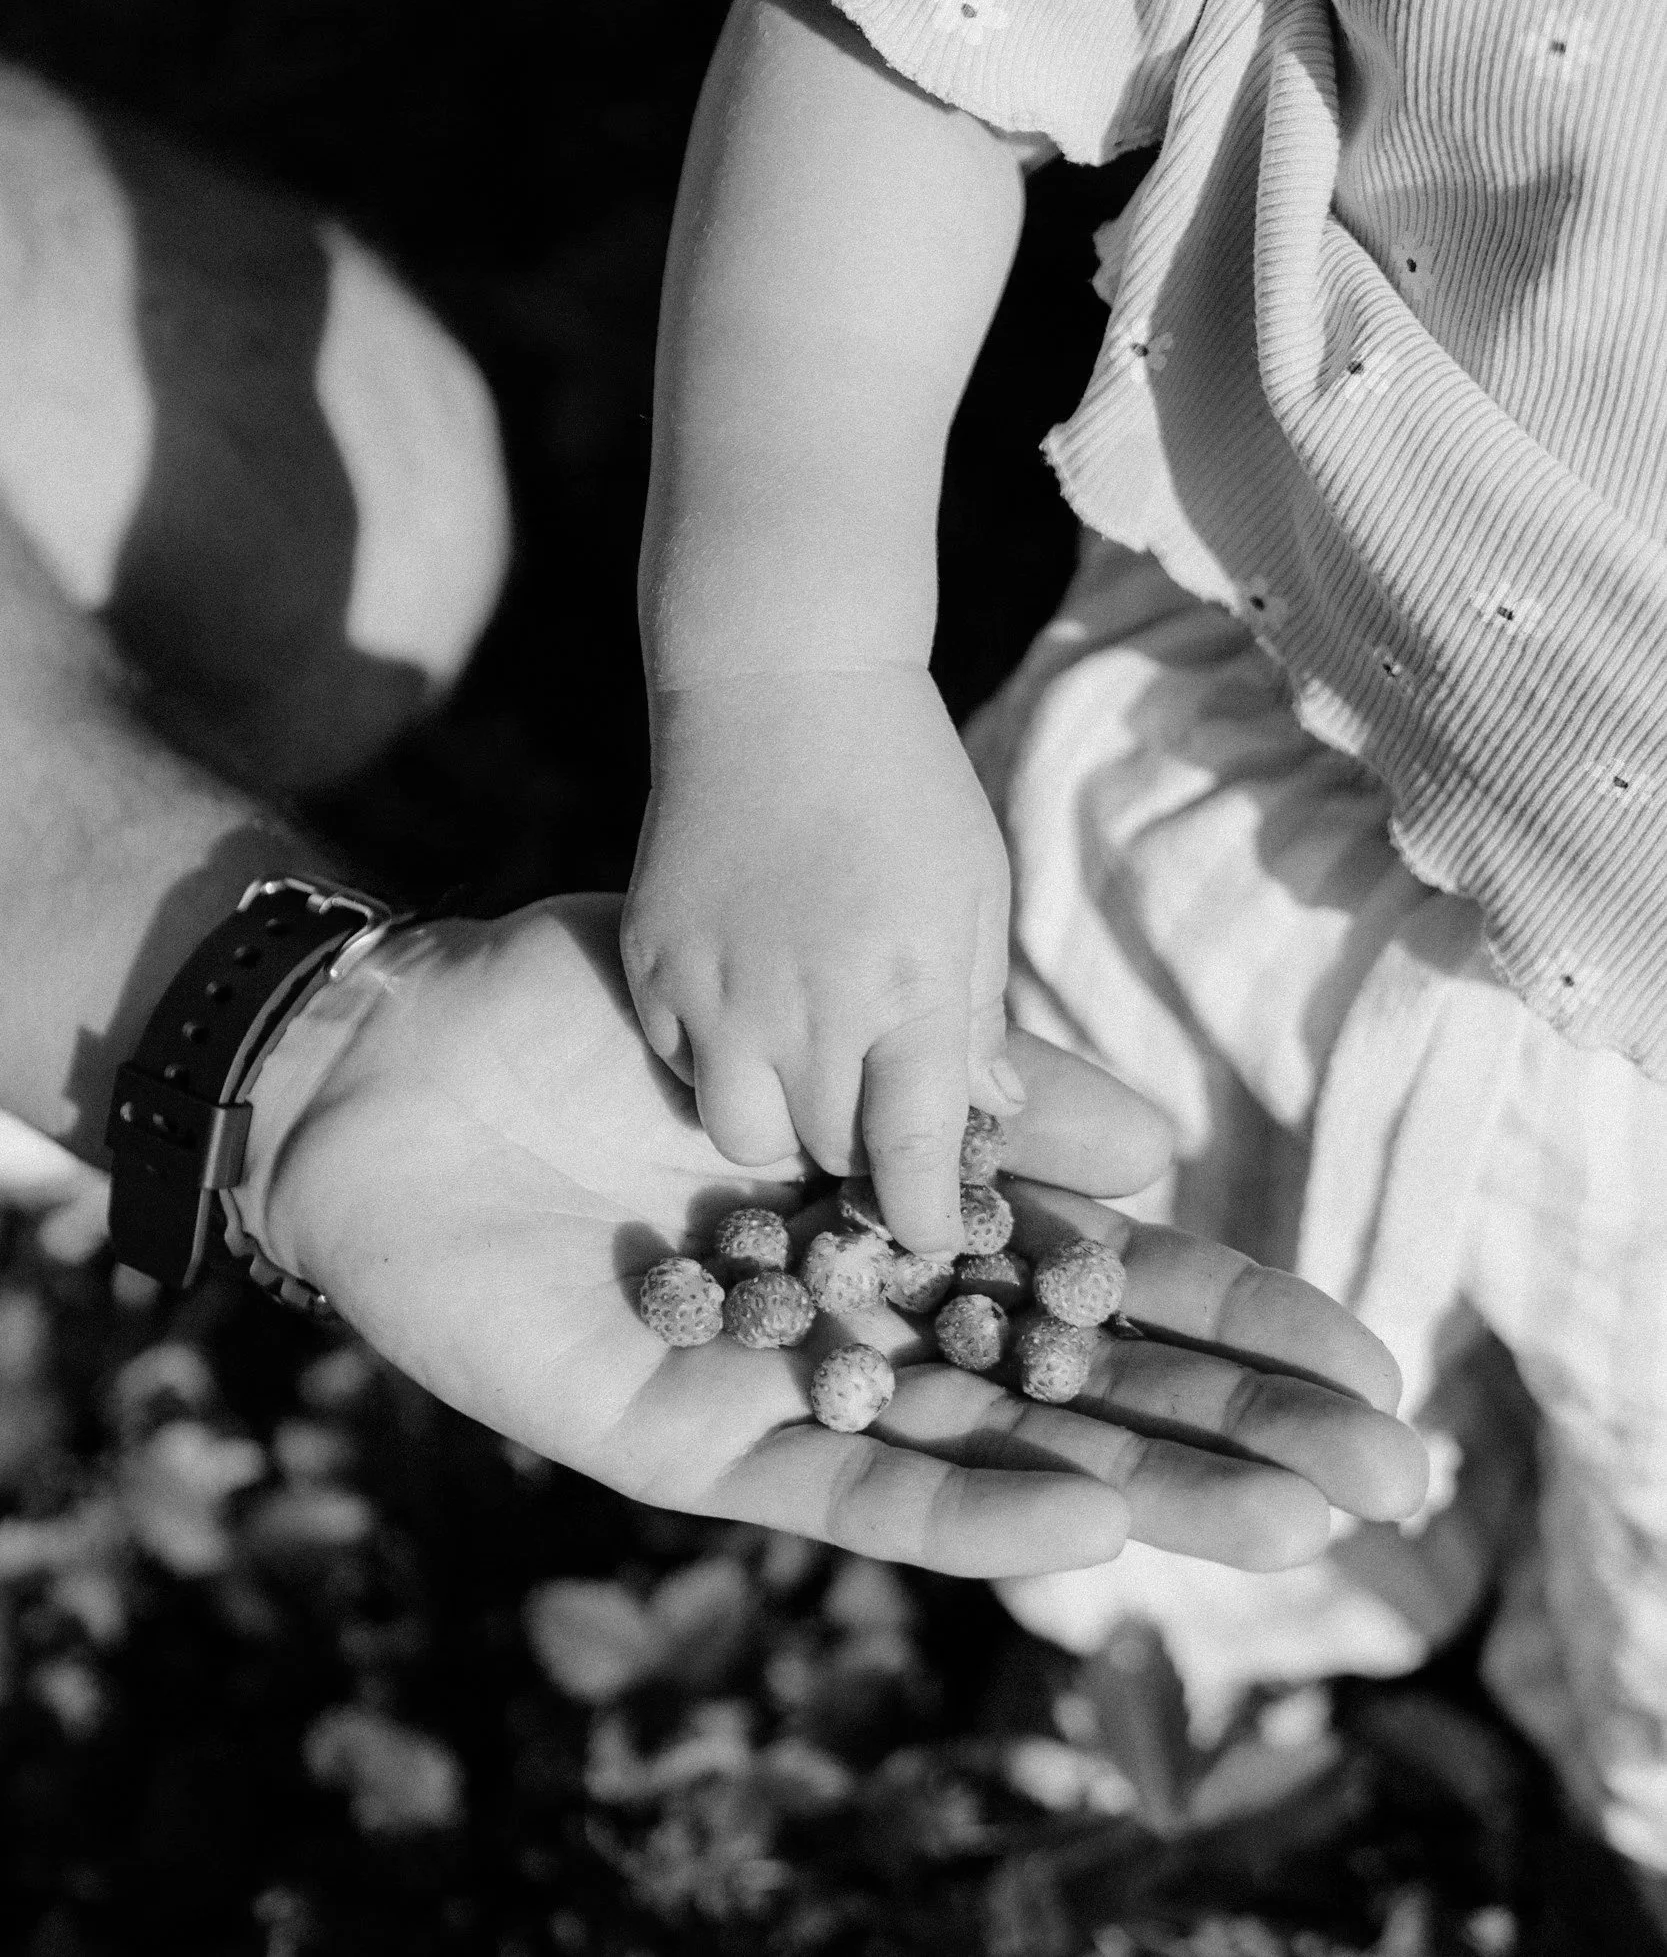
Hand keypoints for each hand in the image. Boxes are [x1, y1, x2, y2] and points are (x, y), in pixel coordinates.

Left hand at [249, 896, 1426, 1577]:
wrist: (403, 1054)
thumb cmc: (595, 1016)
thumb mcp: (823, 1032)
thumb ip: (983, 1097)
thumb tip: (1158, 1145)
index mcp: (899, 1229)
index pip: (1100, 1295)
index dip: (1229, 1327)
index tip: (1365, 1359)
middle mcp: (864, 1324)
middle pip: (1074, 1397)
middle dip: (1225, 1434)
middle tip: (1382, 1479)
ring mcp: (785, 1389)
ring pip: (988, 1460)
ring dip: (1144, 1487)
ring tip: (1292, 1514)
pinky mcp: (692, 1442)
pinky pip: (844, 1485)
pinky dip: (970, 1501)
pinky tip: (1094, 1510)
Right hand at [622, 663, 1013, 1252]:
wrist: (777, 676)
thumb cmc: (904, 781)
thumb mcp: (972, 892)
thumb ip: (978, 1014)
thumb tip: (990, 1115)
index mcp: (906, 994)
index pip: (915, 1161)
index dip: (925, 1217)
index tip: (931, 1237)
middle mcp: (806, 1008)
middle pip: (826, 1156)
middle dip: (859, 1157)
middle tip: (875, 1123)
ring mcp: (715, 989)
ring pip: (741, 1130)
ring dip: (781, 1119)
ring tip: (807, 1069)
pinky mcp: (653, 962)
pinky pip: (680, 1062)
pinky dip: (714, 1059)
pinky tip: (745, 1008)